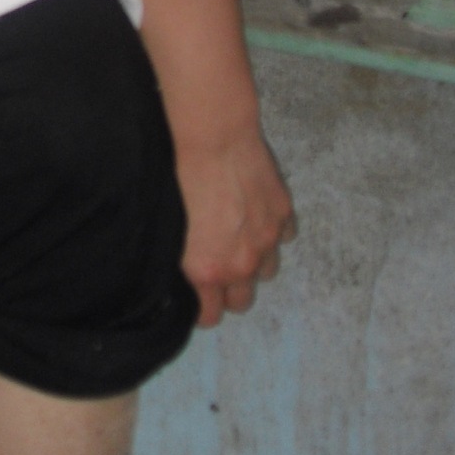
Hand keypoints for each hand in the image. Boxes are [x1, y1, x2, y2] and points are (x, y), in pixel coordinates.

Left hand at [176, 127, 296, 326]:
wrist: (212, 137)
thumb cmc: (179, 174)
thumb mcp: (170, 226)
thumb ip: (183, 257)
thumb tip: (184, 269)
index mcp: (207, 271)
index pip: (211, 317)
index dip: (202, 307)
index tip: (197, 294)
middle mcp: (242, 264)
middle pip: (242, 302)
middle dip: (230, 289)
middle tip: (217, 265)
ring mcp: (267, 240)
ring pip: (267, 272)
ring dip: (254, 261)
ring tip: (238, 237)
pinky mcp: (283, 214)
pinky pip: (284, 236)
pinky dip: (273, 229)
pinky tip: (256, 212)